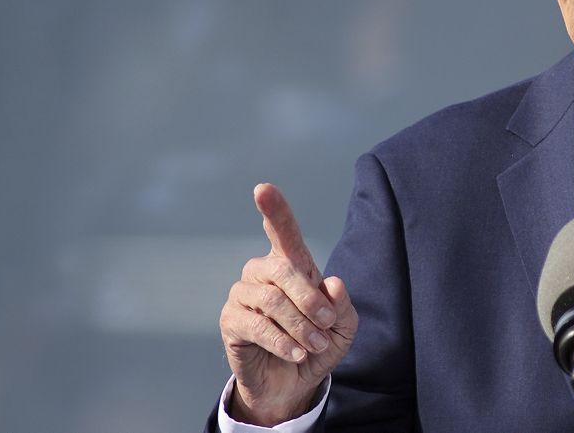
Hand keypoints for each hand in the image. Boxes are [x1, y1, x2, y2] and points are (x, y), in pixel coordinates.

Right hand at [219, 183, 358, 425]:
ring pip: (272, 299)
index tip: (262, 188)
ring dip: (300, 326)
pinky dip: (282, 341)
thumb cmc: (318, 345)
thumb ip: (343, 306)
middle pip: (284, 269)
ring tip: (313, 346)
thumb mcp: (342, 328)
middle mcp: (262, 272)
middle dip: (311, 300)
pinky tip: (295, 353)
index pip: (282, 232)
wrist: (294, 383)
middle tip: (327, 325)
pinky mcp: (231, 321)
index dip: (274, 210)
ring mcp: (243, 295)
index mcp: (292, 265)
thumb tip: (333, 283)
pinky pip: (256, 325)